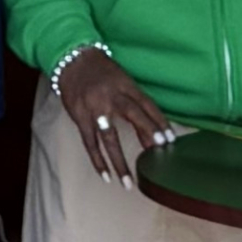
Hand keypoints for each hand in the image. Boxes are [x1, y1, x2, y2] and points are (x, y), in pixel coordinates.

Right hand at [54, 46, 173, 186]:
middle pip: (132, 115)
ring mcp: (94, 108)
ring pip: (109, 138)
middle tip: (157, 152)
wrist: (71, 59)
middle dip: (146, 132)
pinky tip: (106, 176)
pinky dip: (98, 160)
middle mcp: (111, 96)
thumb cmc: (101, 72)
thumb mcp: (122, 81)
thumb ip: (135, 105)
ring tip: (128, 182)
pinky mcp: (79, 117)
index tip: (170, 140)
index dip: (159, 121)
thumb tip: (150, 136)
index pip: (146, 104)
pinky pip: (90, 143)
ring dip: (119, 161)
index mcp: (125, 85)